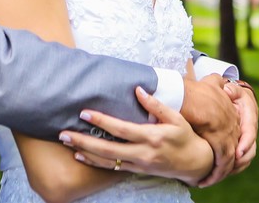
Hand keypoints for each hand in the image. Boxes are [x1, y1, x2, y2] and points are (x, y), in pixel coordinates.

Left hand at [59, 87, 212, 185]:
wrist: (194, 163)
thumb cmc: (185, 136)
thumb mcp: (175, 117)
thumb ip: (155, 105)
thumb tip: (138, 89)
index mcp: (152, 137)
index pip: (121, 129)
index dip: (102, 122)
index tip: (84, 113)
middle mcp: (143, 153)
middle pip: (108, 149)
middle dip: (84, 142)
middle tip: (64, 134)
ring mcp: (138, 164)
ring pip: (107, 161)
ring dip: (85, 153)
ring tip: (66, 144)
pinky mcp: (136, 170)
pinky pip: (112, 168)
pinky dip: (95, 163)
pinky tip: (81, 156)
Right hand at [179, 74, 239, 185]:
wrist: (186, 94)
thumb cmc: (193, 89)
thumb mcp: (210, 81)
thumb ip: (217, 81)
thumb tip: (222, 81)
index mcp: (231, 109)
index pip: (234, 130)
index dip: (228, 142)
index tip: (219, 151)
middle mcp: (232, 121)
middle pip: (235, 145)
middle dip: (228, 160)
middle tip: (217, 171)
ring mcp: (228, 131)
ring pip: (229, 156)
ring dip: (221, 170)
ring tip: (210, 179)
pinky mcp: (221, 141)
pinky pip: (223, 162)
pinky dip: (217, 172)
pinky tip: (207, 179)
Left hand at [230, 83, 257, 173]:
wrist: (234, 97)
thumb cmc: (231, 93)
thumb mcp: (233, 89)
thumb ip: (231, 90)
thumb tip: (228, 90)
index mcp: (250, 117)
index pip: (250, 132)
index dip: (245, 144)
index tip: (237, 153)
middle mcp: (250, 130)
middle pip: (250, 149)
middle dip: (241, 159)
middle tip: (228, 167)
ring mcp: (246, 139)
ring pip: (246, 157)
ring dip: (236, 166)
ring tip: (222, 172)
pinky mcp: (240, 145)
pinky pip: (240, 159)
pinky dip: (233, 167)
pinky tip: (220, 172)